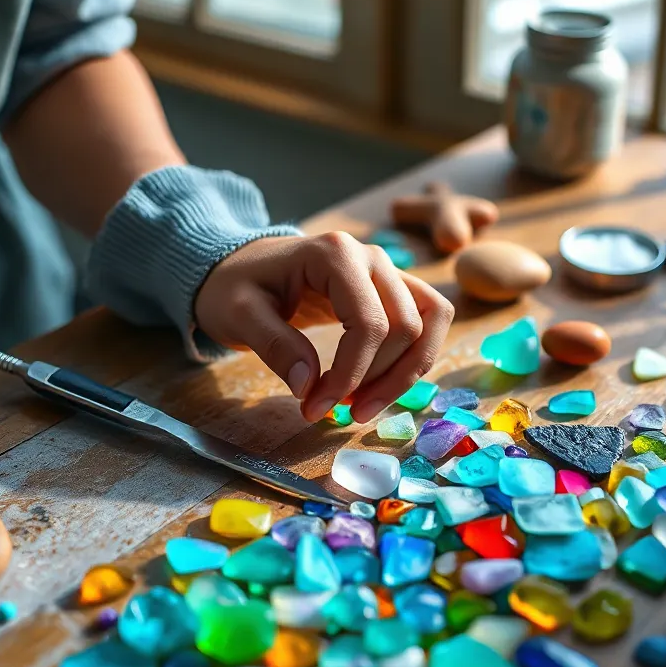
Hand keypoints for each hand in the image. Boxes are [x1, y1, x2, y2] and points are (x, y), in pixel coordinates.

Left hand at [195, 233, 454, 423]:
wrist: (242, 268)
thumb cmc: (237, 286)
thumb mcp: (239, 314)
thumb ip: (274, 346)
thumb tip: (309, 387)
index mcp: (336, 254)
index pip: (369, 323)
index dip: (351, 374)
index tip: (316, 408)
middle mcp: (373, 257)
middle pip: (405, 328)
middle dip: (376, 380)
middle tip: (335, 411)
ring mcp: (389, 271)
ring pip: (428, 326)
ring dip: (404, 375)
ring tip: (362, 407)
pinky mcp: (394, 290)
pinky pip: (427, 323)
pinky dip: (411, 362)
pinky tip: (378, 387)